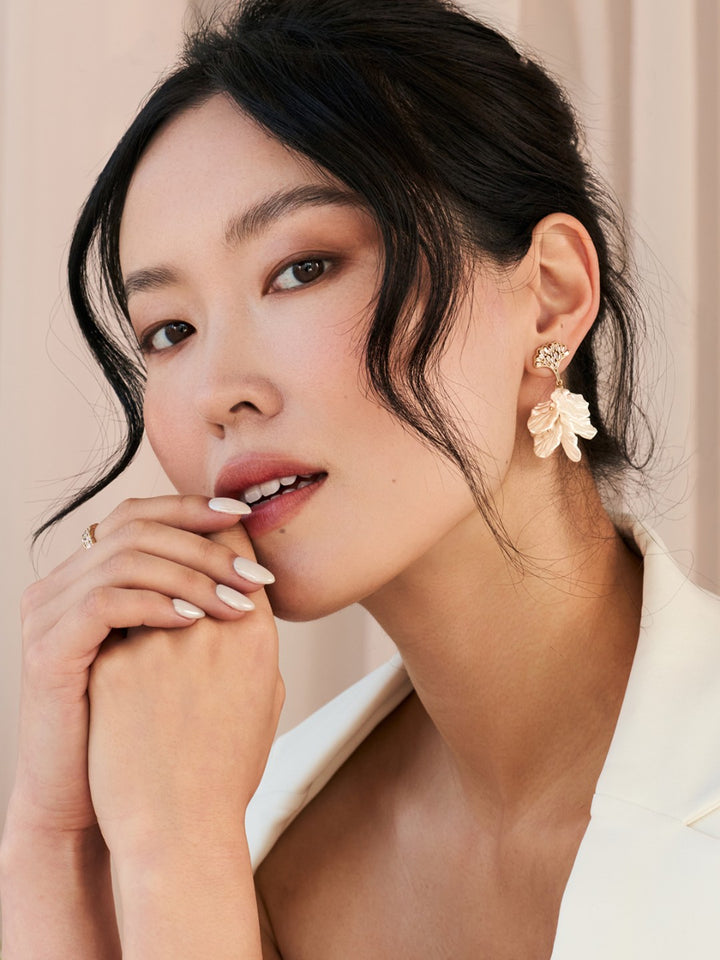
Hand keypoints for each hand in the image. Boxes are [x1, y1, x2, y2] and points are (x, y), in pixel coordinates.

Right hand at [7, 495, 270, 838]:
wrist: (112, 809)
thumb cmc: (158, 734)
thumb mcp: (179, 657)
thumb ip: (198, 604)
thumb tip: (251, 567)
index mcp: (92, 577)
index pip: (141, 515)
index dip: (193, 508)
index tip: (245, 516)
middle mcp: (63, 585)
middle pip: (136, 527)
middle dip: (204, 545)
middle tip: (253, 576)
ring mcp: (49, 615)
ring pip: (125, 559)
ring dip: (191, 576)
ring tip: (236, 605)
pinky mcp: (48, 651)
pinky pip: (104, 603)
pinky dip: (155, 604)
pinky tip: (193, 622)